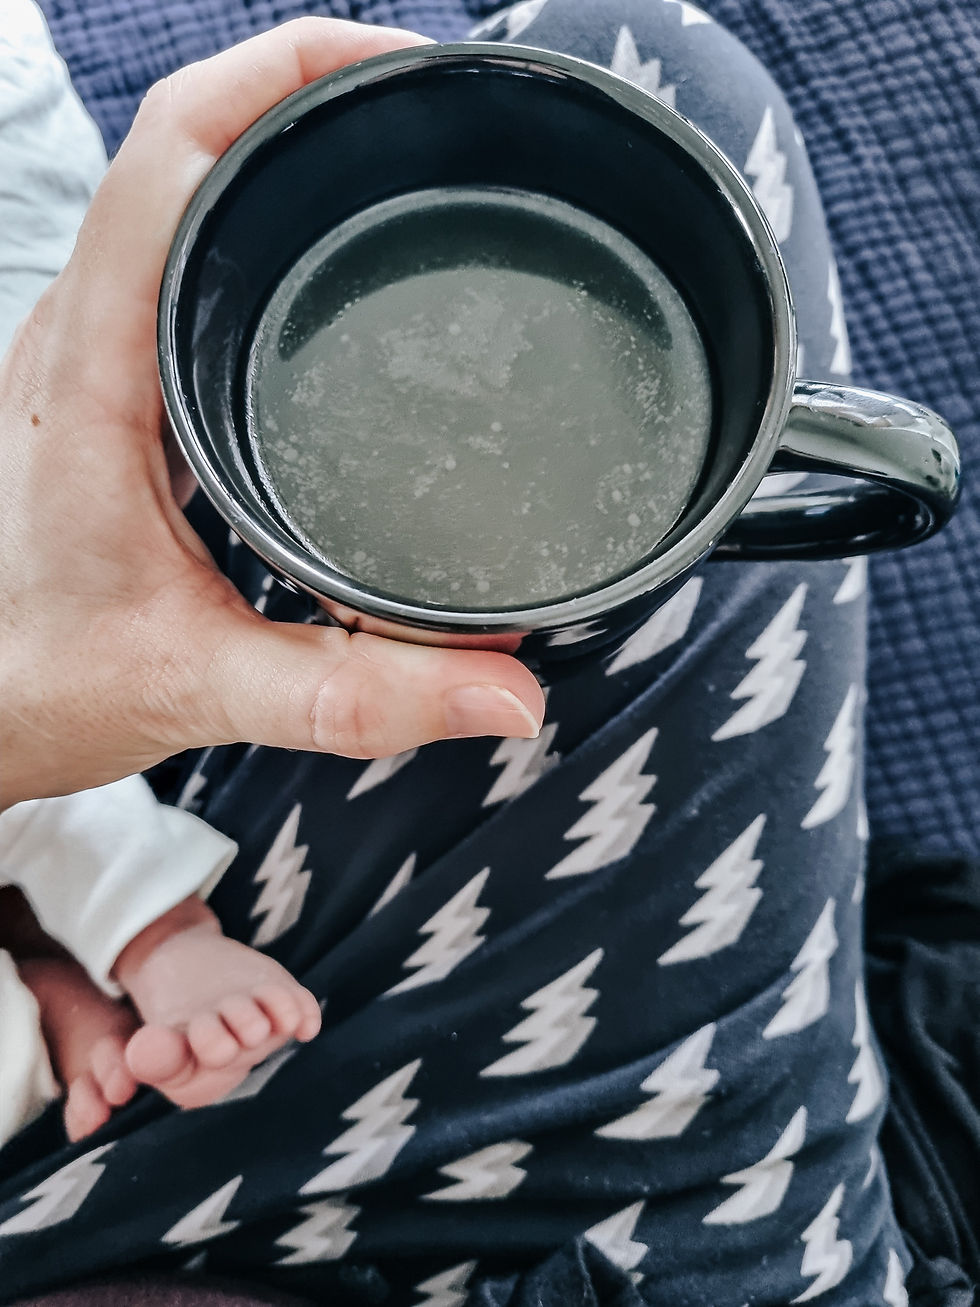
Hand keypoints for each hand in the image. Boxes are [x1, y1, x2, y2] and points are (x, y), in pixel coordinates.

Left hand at [0, 18, 543, 807]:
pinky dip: (255, 225)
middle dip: (308, 93)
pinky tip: (323, 266)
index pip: (174, 154)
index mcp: (95, 374)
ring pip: (177, 197)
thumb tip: (507, 696)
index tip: (400, 70)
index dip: (283, 74)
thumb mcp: (205, 687)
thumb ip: (355, 692)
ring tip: (392, 156)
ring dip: (277, 152)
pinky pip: (177, 259)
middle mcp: (83, 338)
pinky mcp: (108, 386)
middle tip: (430, 107)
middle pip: (185, 145)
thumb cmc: (40, 685)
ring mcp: (90, 355)